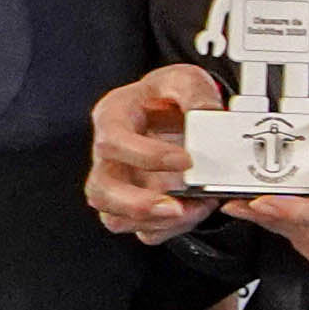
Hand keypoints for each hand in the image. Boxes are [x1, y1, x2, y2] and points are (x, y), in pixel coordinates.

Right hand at [85, 65, 221, 239]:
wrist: (172, 111)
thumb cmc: (169, 95)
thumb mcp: (184, 80)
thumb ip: (196, 93)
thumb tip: (208, 114)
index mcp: (113, 118)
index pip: (114, 141)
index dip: (146, 155)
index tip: (186, 160)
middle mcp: (109, 156)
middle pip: (100, 190)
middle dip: (136, 205)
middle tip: (175, 207)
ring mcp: (119, 184)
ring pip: (114, 217)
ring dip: (153, 222)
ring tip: (189, 212)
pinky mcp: (136, 204)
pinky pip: (142, 228)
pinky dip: (168, 229)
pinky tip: (194, 212)